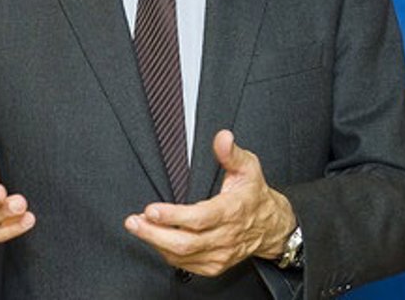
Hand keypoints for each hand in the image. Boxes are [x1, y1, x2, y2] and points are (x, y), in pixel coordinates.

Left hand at [125, 130, 295, 275]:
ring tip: (139, 227)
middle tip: (133, 222)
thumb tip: (222, 137)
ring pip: (182, 256)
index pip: (199, 219)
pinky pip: (185, 265)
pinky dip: (167, 254)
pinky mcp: (214, 266)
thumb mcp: (249, 168)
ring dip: (156, 243)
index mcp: (232, 212)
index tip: (151, 210)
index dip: (173, 217)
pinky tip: (156, 240)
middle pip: (185, 243)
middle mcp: (225, 237)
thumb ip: (231, 153)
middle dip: (154, 234)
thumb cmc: (255, 195)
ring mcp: (220, 254)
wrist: (271, 227)